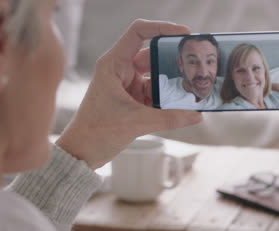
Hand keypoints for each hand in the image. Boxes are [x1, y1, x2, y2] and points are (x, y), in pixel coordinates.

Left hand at [56, 19, 201, 167]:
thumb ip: (169, 118)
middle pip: (152, 56)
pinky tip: (183, 105)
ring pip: (156, 77)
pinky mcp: (132, 100)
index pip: (138, 33)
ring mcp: (127, 85)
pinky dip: (167, 99)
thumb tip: (197, 115)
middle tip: (195, 65)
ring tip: (192, 89)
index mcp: (113, 64)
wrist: (81, 153)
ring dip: (172, 84)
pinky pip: (155, 93)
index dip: (162, 28)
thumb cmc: (96, 132)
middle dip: (173, 62)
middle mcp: (120, 70)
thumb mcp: (136, 123)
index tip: (184, 34)